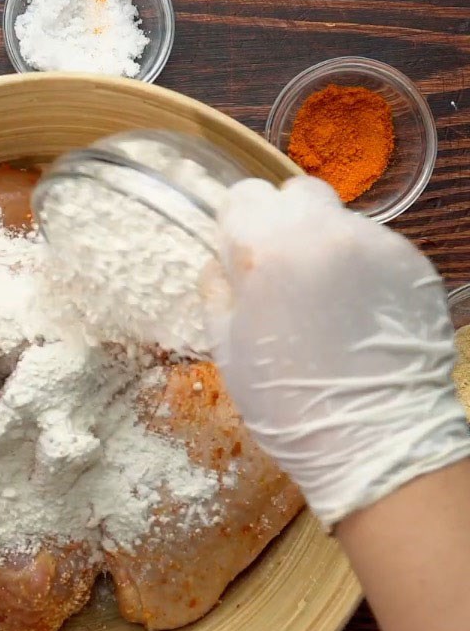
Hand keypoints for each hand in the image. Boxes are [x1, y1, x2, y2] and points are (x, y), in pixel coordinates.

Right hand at [206, 176, 469, 526]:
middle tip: (283, 272)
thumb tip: (221, 264)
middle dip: (282, 223)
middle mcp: (323, 234)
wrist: (375, 438)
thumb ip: (217, 292)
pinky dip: (359, 266)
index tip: (242, 256)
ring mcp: (374, 244)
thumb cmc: (286, 403)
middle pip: (294, 191)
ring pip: (337, 218)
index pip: (243, 196)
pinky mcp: (412, 262)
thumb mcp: (226, 351)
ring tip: (327, 298)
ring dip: (323, 245)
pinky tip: (359, 309)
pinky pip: (373, 245)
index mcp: (267, 253)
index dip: (237, 225)